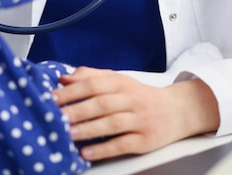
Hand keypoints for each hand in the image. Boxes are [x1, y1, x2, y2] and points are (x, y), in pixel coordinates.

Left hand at [52, 66, 219, 160]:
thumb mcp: (120, 81)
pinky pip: (123, 144)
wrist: (178, 110)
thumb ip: (92, 77)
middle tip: (56, 117)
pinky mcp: (146, 140)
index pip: (95, 83)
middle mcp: (132, 99)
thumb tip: (64, 78)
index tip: (53, 97)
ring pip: (112, 123)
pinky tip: (87, 153)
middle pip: (103, 103)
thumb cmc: (141, 96)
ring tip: (68, 135)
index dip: (73, 90)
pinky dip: (104, 149)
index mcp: (123, 83)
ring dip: (88, 129)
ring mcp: (140, 120)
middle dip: (77, 110)